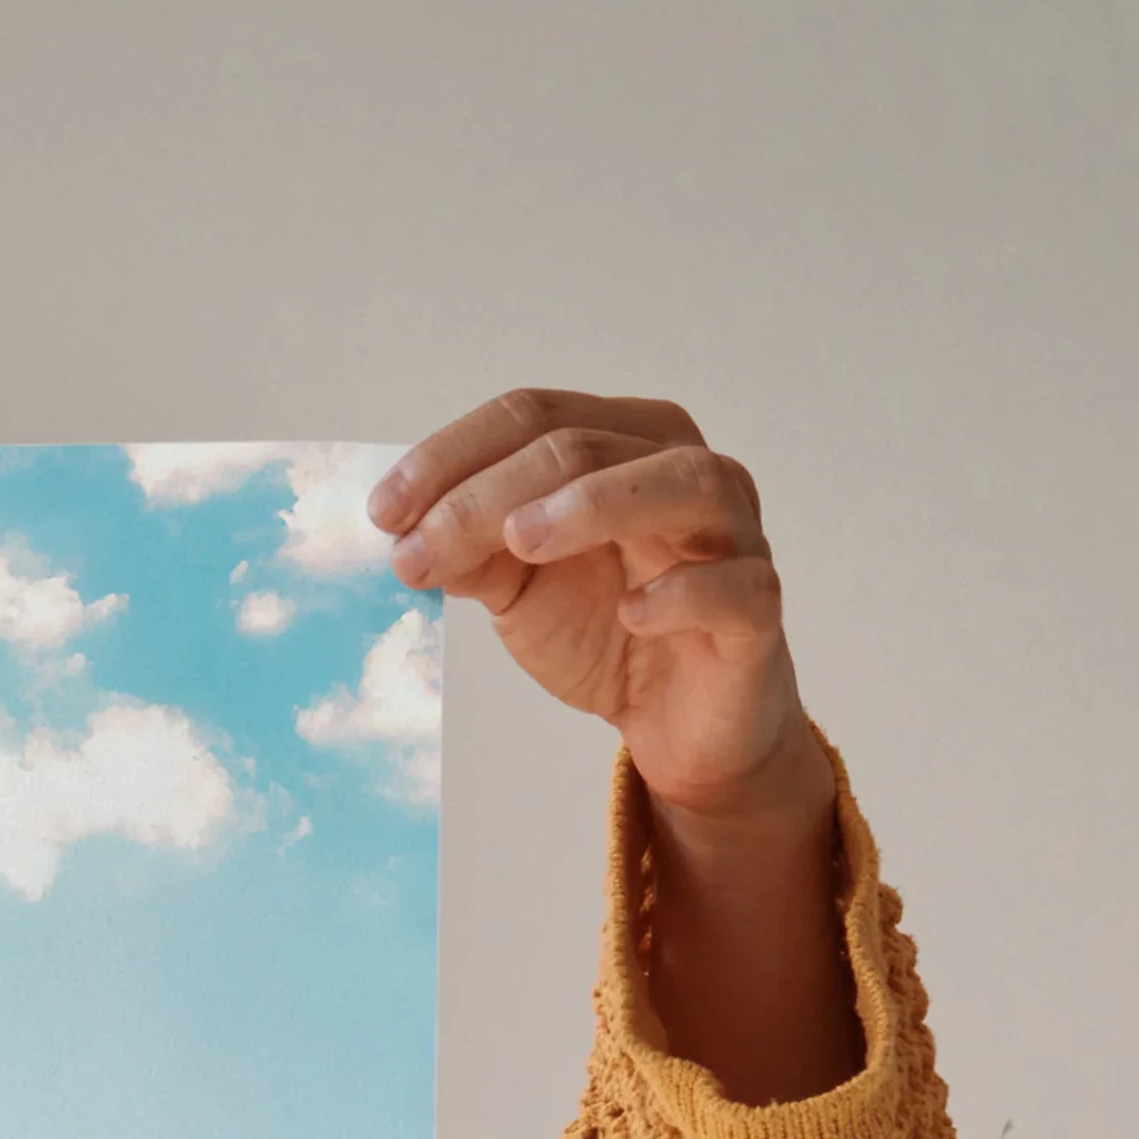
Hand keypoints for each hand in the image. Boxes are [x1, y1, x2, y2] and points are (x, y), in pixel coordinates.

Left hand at [373, 390, 857, 1096]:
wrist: (677, 722)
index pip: (534, 416)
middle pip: (585, 446)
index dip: (452, 456)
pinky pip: (734, 585)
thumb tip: (404, 530)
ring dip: (594, 504)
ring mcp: (732, 535)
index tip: (382, 513)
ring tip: (520, 541)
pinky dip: (682, 592)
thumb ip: (472, 551)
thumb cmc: (606, 630)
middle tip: (418, 548)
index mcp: (623, 444)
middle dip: (489, 494)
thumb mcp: (519, 587)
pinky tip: (632, 611)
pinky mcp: (756, 610)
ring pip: (680, 483)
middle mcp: (684, 470)